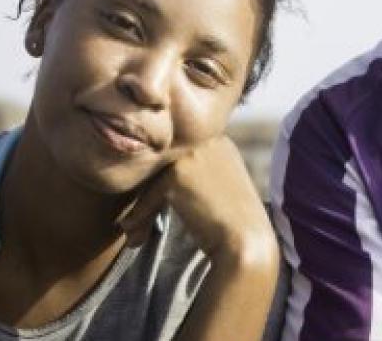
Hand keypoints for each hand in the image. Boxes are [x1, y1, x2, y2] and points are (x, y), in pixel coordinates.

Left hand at [118, 135, 275, 266]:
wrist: (246, 241)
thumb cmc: (236, 221)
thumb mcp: (223, 184)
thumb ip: (200, 172)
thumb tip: (165, 179)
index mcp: (220, 141)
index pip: (179, 155)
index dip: (162, 181)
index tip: (152, 206)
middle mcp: (206, 141)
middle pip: (163, 163)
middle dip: (148, 194)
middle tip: (138, 222)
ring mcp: (192, 155)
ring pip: (153, 179)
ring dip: (141, 208)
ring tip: (134, 231)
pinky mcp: (177, 174)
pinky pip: (148, 195)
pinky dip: (140, 216)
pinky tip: (134, 236)